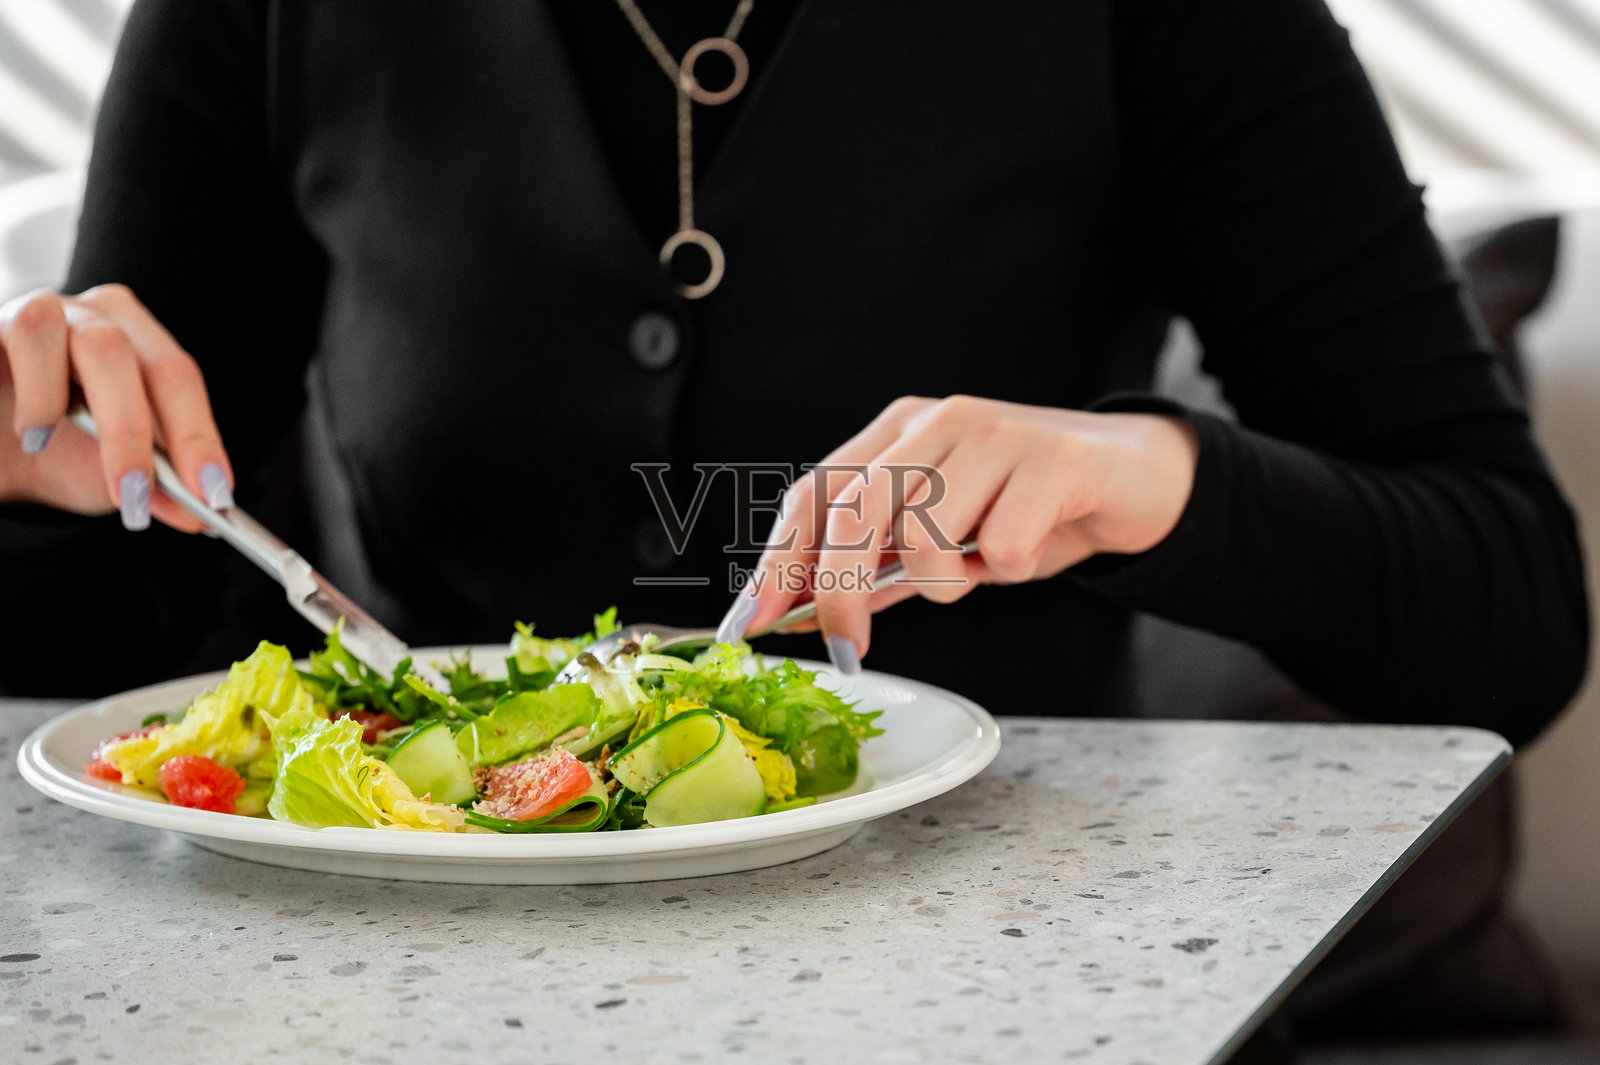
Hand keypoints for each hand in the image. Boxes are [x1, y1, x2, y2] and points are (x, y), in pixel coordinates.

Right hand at [0, 284, 232, 531]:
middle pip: (144, 362)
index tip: (214, 493)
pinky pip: (26, 335)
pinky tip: (30, 433)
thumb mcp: (107, 471)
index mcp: (141, 344)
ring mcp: (50, 311)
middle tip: (137, 497)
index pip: (180, 380)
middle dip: (142, 437)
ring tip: (49, 445)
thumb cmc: (52, 449)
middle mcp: (99, 317)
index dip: (199, 436)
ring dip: (80, 407)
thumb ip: (152, 488)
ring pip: (92, 342)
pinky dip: (37, 394)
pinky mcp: (1, 322)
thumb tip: (195, 514)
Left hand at [718, 394, 1198, 671]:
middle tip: (848, 651)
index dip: (779, 561)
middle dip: (840, 593)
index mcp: (899, 431)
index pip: (816, 493)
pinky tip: (1035, 545)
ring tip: (985, 564)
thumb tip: (806, 614)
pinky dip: (1013, 569)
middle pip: (856, 511)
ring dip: (949, 580)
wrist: (1137, 478)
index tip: (752, 625)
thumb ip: (882, 566)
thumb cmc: (1029, 508)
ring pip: (927, 537)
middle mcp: (938, 420)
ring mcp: (995, 433)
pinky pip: (1004, 547)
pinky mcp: (1052, 460)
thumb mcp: (947, 538)